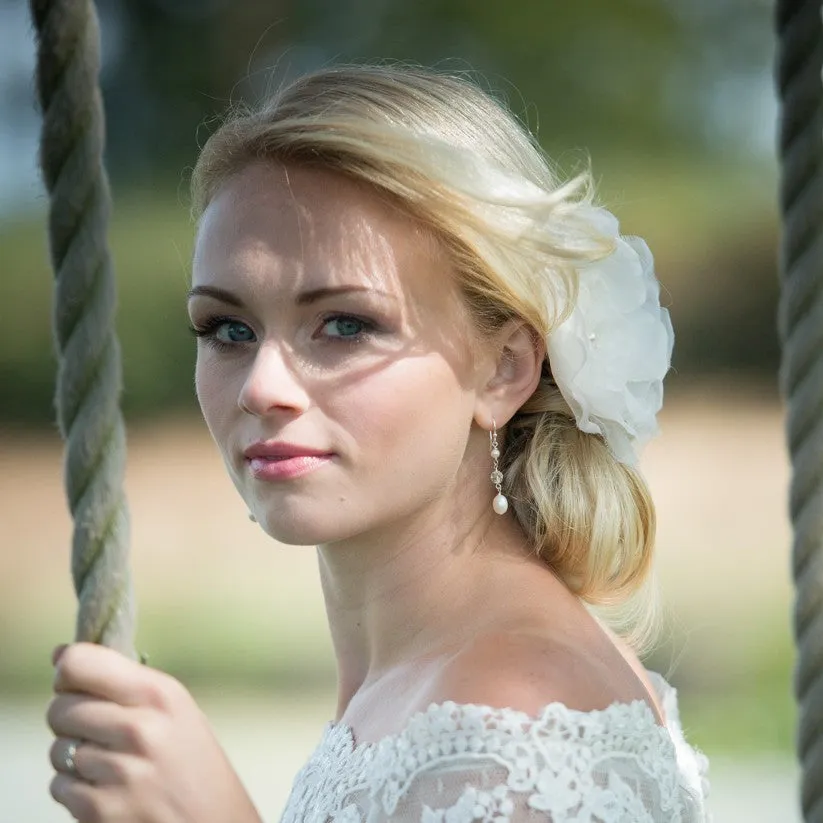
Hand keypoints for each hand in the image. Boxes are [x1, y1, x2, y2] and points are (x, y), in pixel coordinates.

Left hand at [47, 643, 262, 822]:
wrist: (217, 822)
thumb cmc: (193, 762)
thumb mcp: (176, 708)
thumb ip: (123, 681)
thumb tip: (60, 657)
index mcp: (159, 694)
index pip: (81, 664)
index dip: (67, 671)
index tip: (73, 681)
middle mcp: (139, 728)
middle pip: (60, 708)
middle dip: (68, 719)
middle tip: (97, 730)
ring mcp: (119, 772)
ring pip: (57, 750)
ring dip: (74, 758)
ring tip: (112, 765)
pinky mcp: (101, 811)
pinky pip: (59, 787)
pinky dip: (75, 790)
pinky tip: (109, 791)